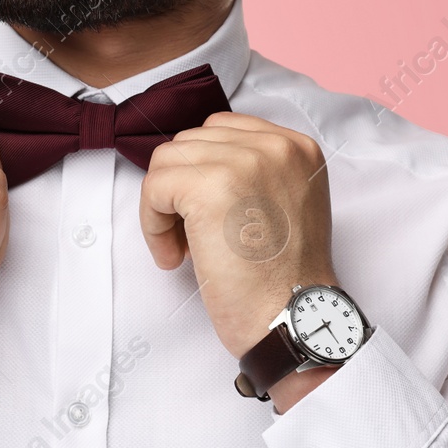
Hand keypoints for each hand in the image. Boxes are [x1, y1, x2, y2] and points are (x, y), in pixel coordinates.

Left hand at [139, 112, 336, 363]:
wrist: (293, 318)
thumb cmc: (285, 278)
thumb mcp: (286, 203)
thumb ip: (252, 173)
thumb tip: (192, 166)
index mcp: (296, 147)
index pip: (221, 130)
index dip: (201, 172)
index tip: (207, 214)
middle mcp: (274, 145)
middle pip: (191, 143)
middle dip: (181, 189)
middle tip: (193, 239)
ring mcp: (242, 161)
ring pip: (167, 161)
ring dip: (164, 207)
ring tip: (183, 249)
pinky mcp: (208, 187)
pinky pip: (153, 187)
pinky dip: (152, 224)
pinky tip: (174, 257)